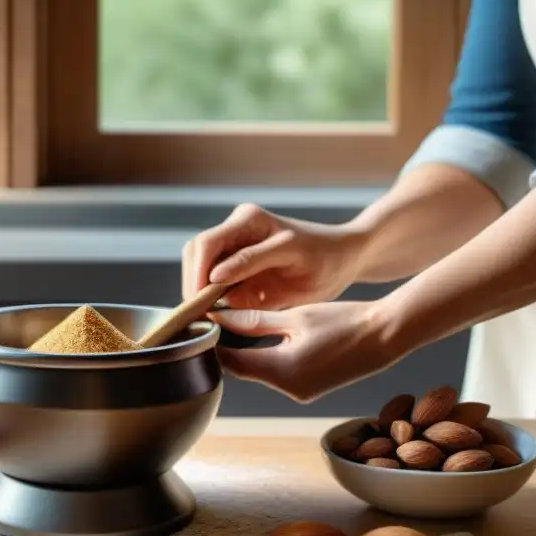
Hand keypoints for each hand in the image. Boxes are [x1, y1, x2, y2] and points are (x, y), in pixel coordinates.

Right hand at [181, 204, 365, 310]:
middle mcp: (235, 228)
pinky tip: (215, 312)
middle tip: (199, 315)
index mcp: (249, 220)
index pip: (207, 244)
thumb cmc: (325, 256)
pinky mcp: (235, 263)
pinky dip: (207, 294)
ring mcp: (234, 244)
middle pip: (195, 252)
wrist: (342, 258)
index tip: (200, 303)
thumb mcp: (292, 257)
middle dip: (193, 283)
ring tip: (206, 315)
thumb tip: (213, 278)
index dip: (197, 274)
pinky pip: (210, 277)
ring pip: (197, 264)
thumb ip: (252, 263)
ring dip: (197, 289)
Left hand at [210, 301, 400, 402]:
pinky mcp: (308, 391)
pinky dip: (266, 358)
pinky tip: (263, 337)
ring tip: (237, 323)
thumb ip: (254, 320)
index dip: (215, 340)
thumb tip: (219, 317)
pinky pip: (276, 375)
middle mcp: (287, 390)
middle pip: (242, 369)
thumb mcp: (294, 317)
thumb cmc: (344, 321)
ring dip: (246, 352)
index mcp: (282, 371)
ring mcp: (299, 394)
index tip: (206, 319)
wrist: (386, 336)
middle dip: (228, 346)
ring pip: (258, 372)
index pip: (230, 360)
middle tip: (218, 318)